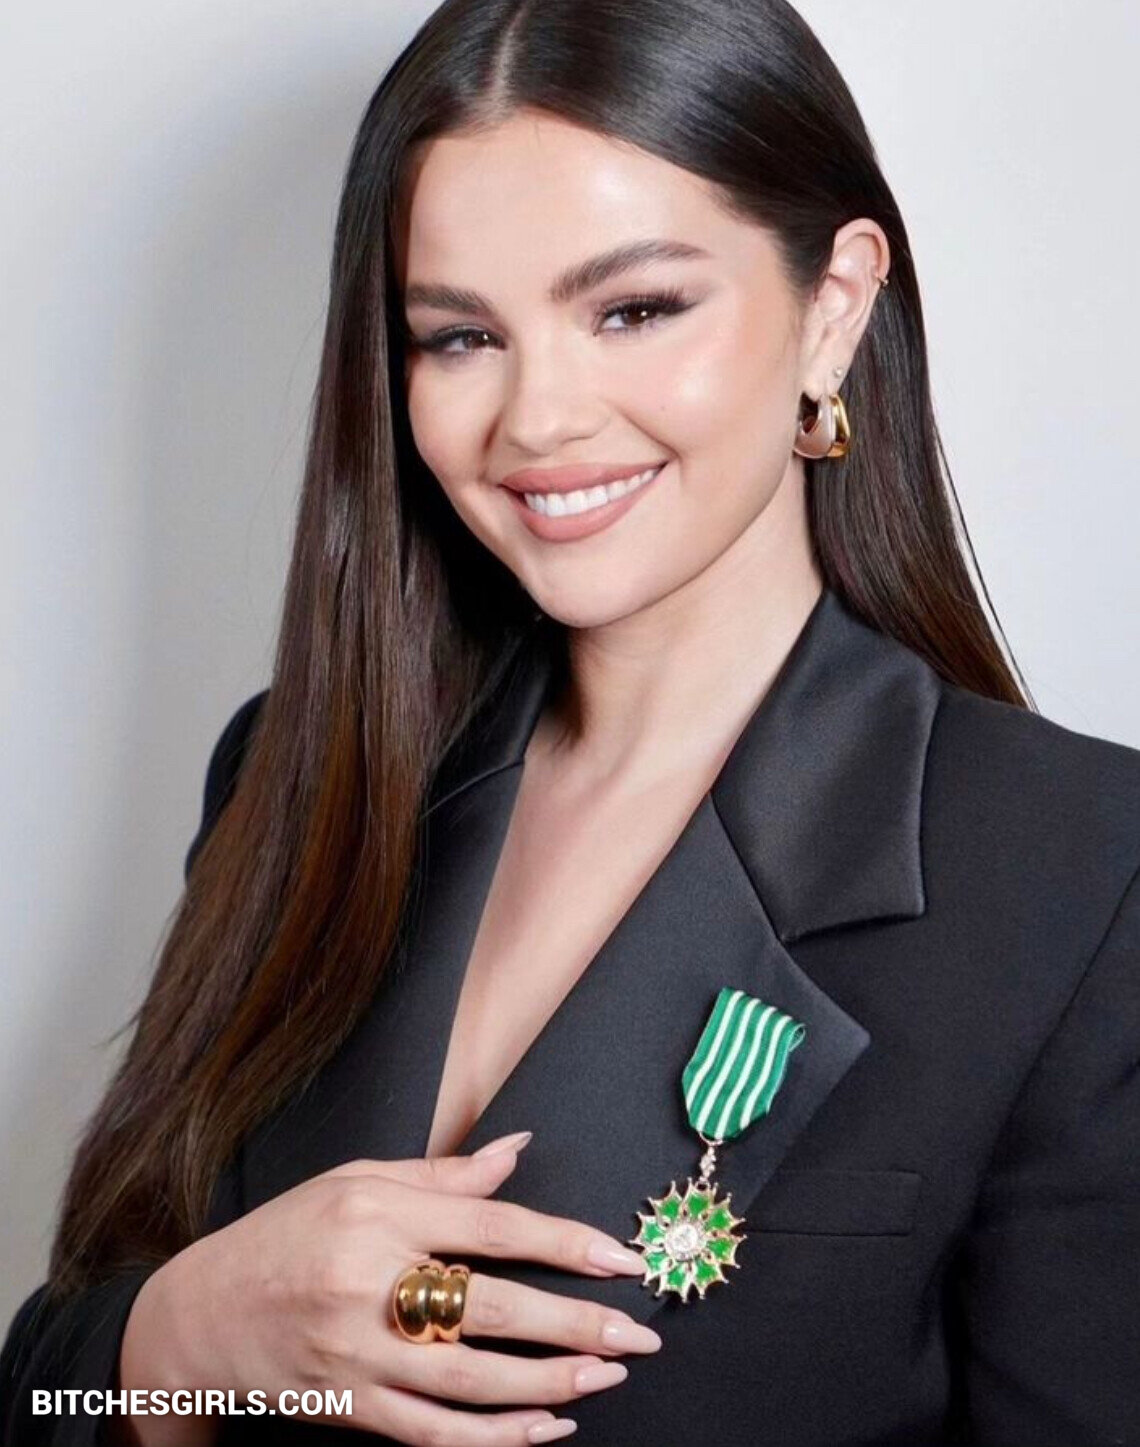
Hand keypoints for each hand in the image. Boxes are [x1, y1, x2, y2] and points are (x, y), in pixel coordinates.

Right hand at [120, 1133, 661, 1444]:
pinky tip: (545, 1428)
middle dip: (575, 1324)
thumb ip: (443, 1174)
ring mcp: (359, 1353)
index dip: (562, 1242)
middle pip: (492, 1309)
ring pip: (472, 1382)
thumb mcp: (355, 1180)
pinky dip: (496, 1438)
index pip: (490, 1226)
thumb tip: (518, 1149)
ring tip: (605, 1376)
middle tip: (637, 1333)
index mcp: (377, 1213)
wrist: (198, 1317)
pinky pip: (434, 1432)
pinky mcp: (350, 1405)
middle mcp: (370, 1283)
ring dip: (549, 1384)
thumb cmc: (283, 1235)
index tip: (619, 1257)